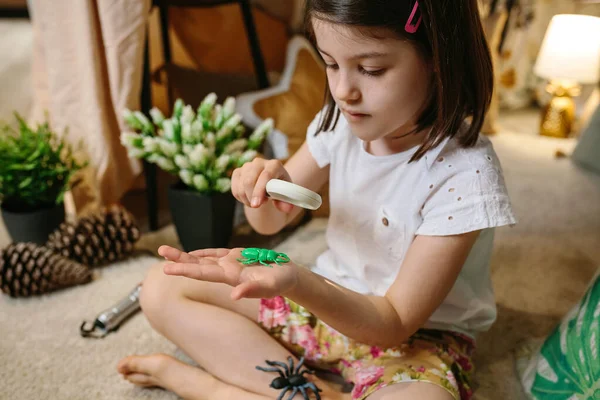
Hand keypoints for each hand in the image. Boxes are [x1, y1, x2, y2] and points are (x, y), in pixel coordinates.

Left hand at [158, 245, 298, 299]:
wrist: (288, 277)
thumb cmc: (280, 282)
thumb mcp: (269, 286)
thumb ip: (252, 290)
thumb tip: (234, 295)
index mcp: (231, 277)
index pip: (203, 273)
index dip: (185, 269)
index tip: (167, 268)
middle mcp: (227, 271)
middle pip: (198, 265)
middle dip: (179, 259)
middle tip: (161, 251)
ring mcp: (231, 264)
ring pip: (203, 259)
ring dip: (185, 255)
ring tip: (165, 250)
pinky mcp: (238, 257)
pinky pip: (216, 254)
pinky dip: (203, 252)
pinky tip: (192, 252)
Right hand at [231, 157, 293, 212]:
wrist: (270, 186)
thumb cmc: (280, 190)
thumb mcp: (286, 196)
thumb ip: (286, 203)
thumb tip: (287, 208)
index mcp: (274, 165)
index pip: (265, 176)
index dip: (259, 191)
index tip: (256, 205)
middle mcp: (259, 162)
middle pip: (249, 181)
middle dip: (251, 197)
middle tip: (258, 206)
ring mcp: (247, 166)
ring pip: (241, 186)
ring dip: (247, 200)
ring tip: (256, 202)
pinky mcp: (238, 172)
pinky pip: (234, 188)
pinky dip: (240, 198)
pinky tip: (248, 198)